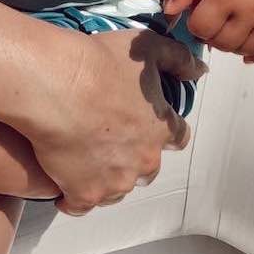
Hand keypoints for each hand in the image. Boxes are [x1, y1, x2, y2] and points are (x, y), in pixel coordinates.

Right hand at [22, 27, 203, 214]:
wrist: (55, 87)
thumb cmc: (97, 66)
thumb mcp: (146, 47)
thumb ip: (178, 59)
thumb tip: (199, 70)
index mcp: (159, 128)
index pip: (178, 136)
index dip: (165, 129)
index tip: (152, 123)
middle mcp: (142, 161)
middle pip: (148, 168)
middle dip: (134, 155)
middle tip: (110, 136)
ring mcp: (114, 182)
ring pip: (117, 188)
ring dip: (106, 176)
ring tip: (84, 155)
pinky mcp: (83, 194)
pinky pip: (81, 205)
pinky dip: (74, 196)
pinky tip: (63, 184)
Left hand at [162, 0, 253, 63]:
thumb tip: (168, 12)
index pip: (202, 29)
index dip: (194, 24)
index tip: (197, 14)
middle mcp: (248, 12)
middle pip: (223, 43)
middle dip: (211, 36)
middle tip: (211, 23)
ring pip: (247, 49)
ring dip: (232, 46)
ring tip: (227, 33)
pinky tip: (248, 54)